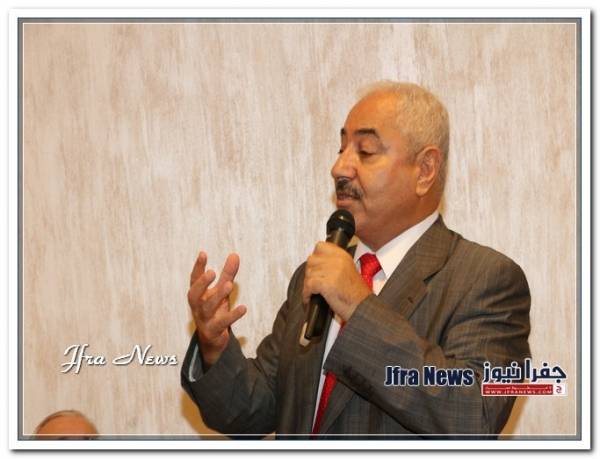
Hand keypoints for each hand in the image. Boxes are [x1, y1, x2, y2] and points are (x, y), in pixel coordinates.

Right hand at [187, 251, 246, 367]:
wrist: (212, 339)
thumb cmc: (215, 310)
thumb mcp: (221, 291)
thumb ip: (227, 274)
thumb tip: (235, 254)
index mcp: (198, 295)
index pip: (194, 279)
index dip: (198, 267)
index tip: (203, 253)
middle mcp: (198, 306)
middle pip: (194, 294)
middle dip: (202, 283)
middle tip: (212, 273)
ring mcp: (204, 319)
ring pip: (208, 308)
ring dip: (217, 296)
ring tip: (229, 285)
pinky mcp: (213, 331)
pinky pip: (222, 323)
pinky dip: (232, 315)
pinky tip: (243, 308)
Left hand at [302, 242, 371, 321]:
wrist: (362, 307)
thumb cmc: (356, 295)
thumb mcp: (348, 271)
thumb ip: (334, 264)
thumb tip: (317, 264)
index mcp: (343, 256)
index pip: (320, 247)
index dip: (315, 257)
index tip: (315, 266)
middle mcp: (337, 260)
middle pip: (312, 260)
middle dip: (310, 272)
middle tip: (312, 281)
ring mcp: (331, 271)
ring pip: (308, 273)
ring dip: (308, 284)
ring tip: (312, 292)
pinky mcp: (325, 283)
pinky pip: (308, 285)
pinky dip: (306, 293)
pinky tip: (309, 298)